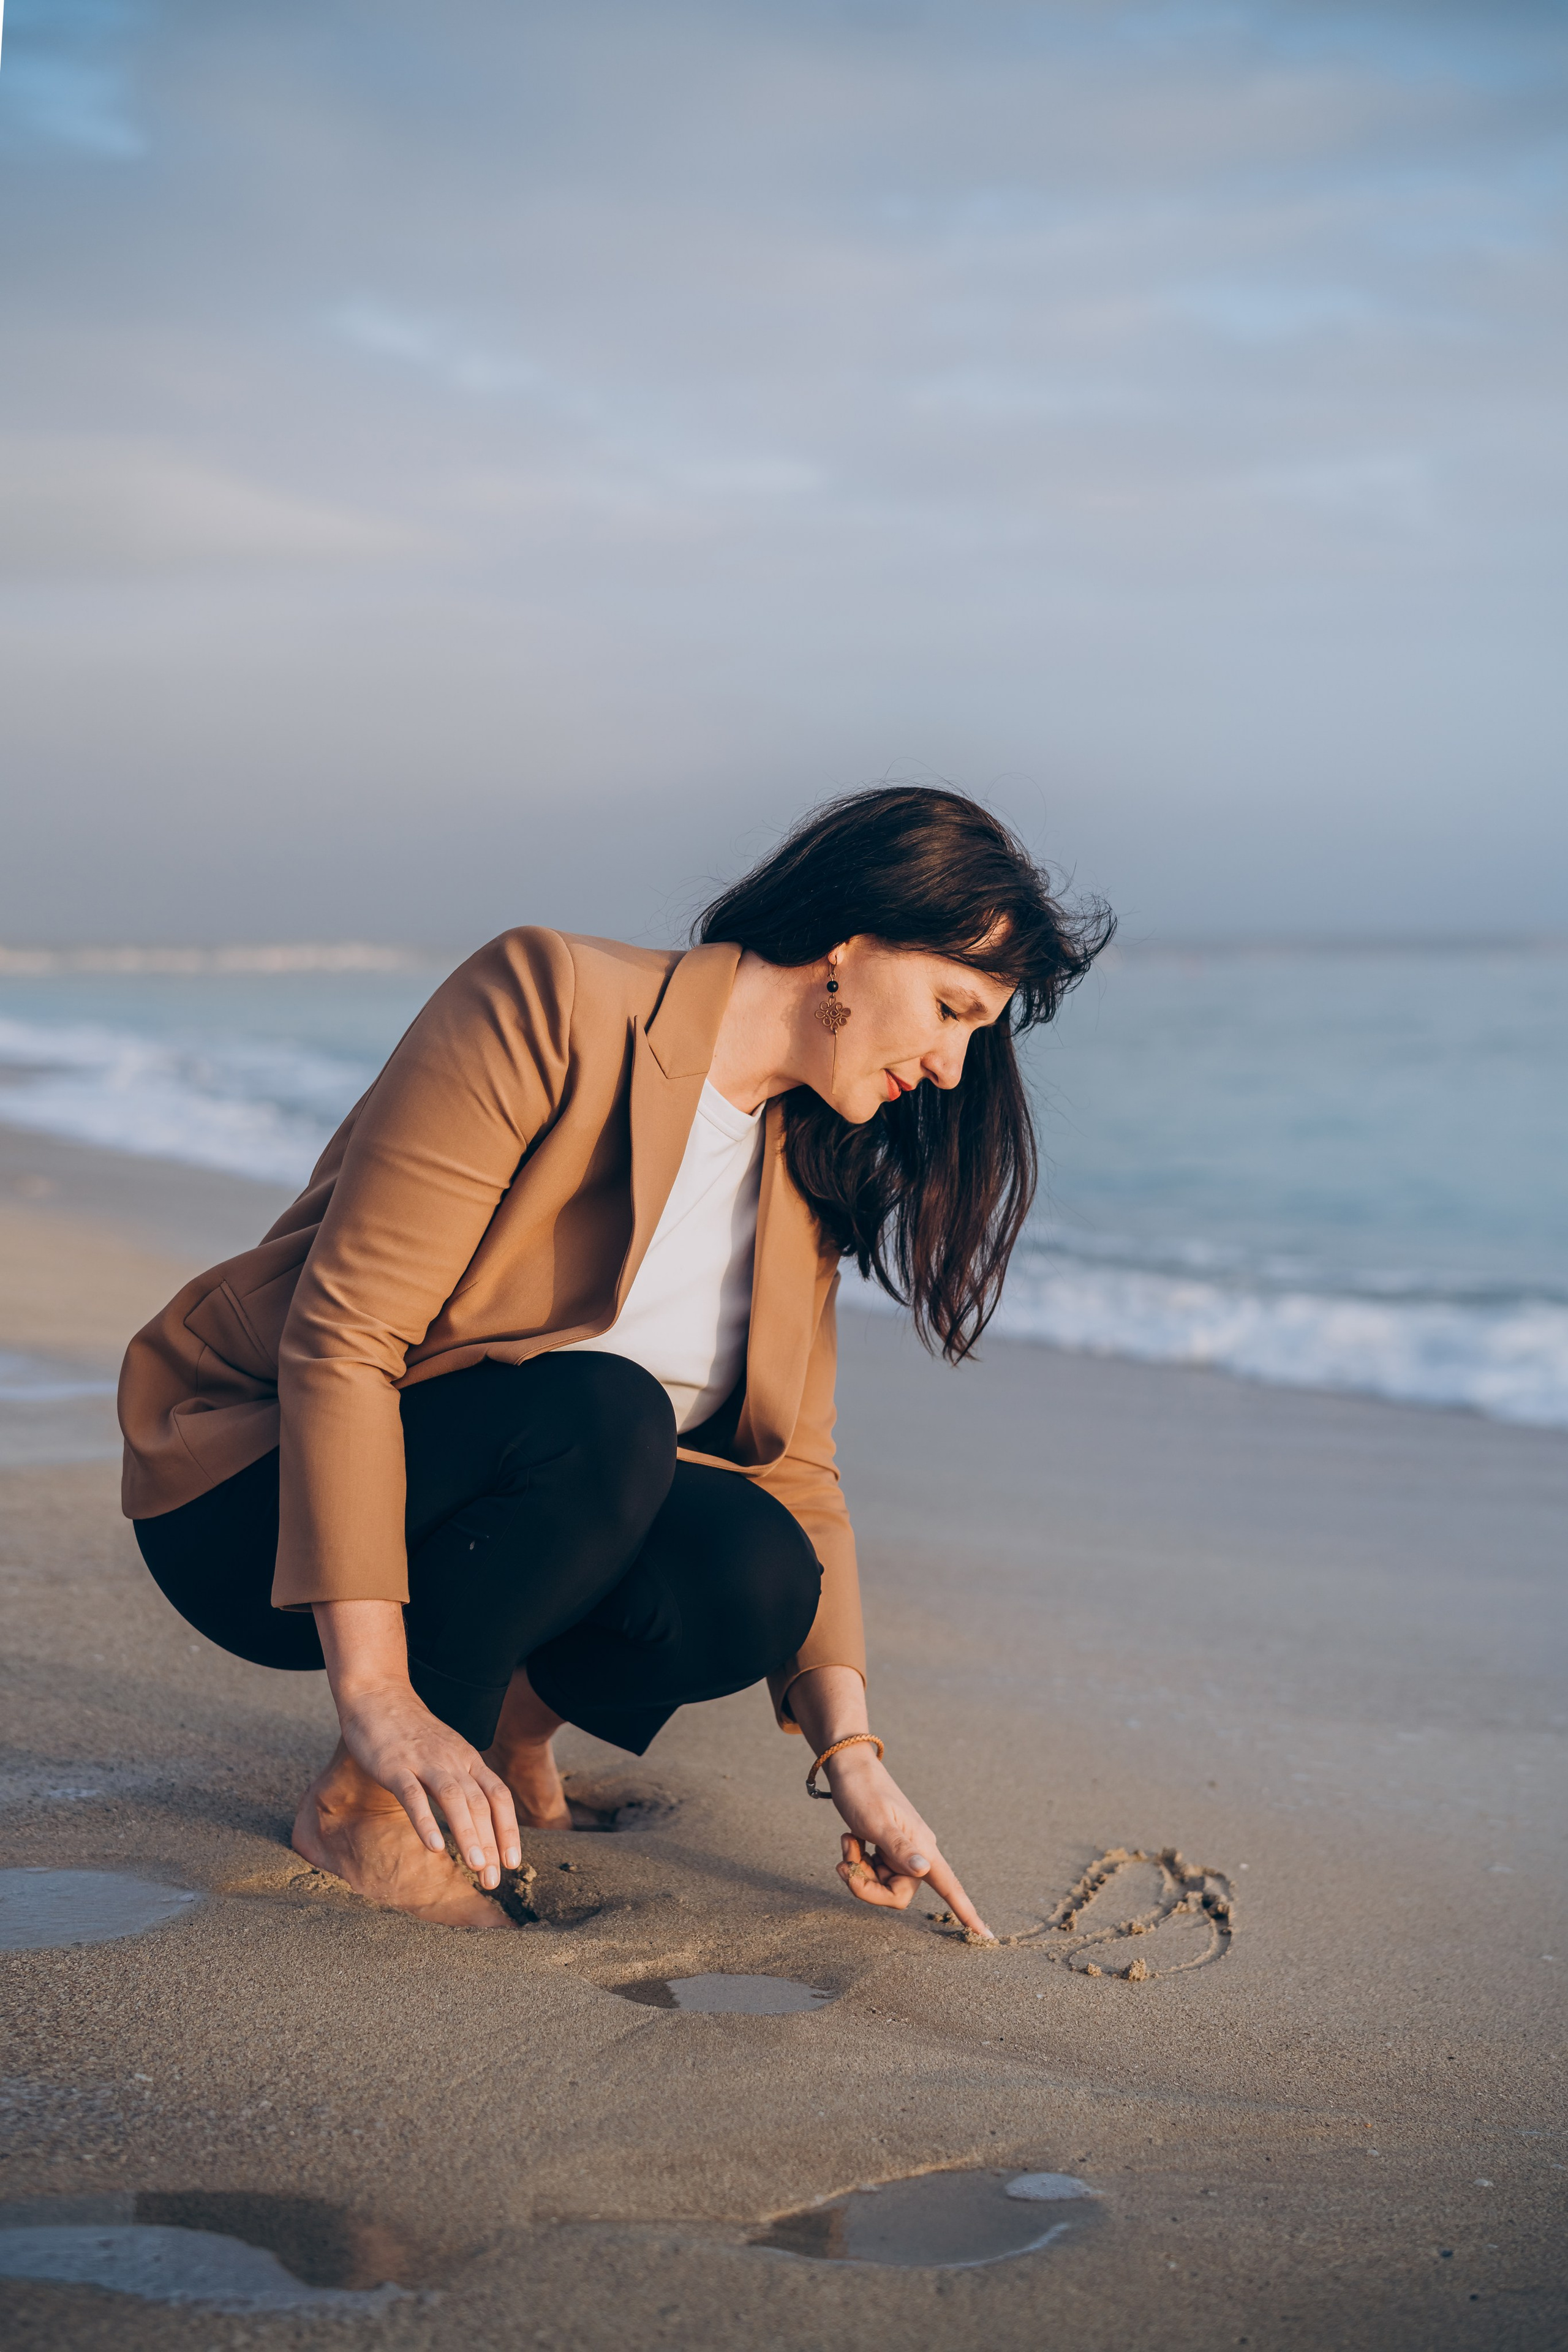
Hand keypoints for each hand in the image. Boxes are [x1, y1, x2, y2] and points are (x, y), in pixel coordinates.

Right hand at [335, 1681, 521, 1890]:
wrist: (379, 1696)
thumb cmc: (414, 1731)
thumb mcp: (449, 1752)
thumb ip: (463, 1781)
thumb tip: (479, 1818)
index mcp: (468, 1759)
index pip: (498, 1796)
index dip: (508, 1830)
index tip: (512, 1862)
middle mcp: (453, 1760)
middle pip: (480, 1803)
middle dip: (491, 1843)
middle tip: (493, 1879)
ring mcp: (424, 1761)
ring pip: (454, 1799)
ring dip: (468, 1834)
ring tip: (476, 1867)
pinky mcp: (394, 1765)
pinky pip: (413, 1795)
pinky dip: (426, 1821)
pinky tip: (434, 1847)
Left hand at [825, 1746, 994, 1939]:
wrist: (849, 1768)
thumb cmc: (863, 1792)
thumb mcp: (877, 1821)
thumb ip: (899, 1847)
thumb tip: (926, 1869)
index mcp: (923, 1846)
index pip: (950, 1886)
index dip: (967, 1911)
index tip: (987, 1936)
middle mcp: (916, 1853)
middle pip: (896, 1895)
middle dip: (866, 1885)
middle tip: (845, 1862)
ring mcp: (900, 1852)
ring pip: (881, 1885)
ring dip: (859, 1869)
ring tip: (849, 1842)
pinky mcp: (886, 1849)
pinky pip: (873, 1872)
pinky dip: (857, 1862)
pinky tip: (851, 1840)